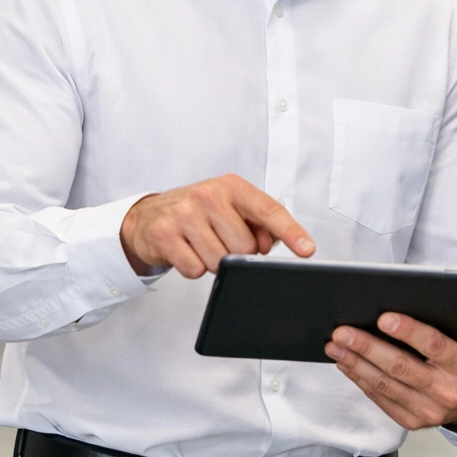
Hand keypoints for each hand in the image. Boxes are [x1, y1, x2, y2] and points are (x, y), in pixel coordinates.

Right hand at [119, 174, 314, 277]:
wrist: (150, 216)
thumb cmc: (199, 212)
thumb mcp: (230, 208)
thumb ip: (258, 224)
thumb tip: (272, 245)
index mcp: (231, 186)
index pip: (268, 209)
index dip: (291, 231)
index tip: (306, 250)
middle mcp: (208, 195)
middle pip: (244, 247)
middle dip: (238, 254)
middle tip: (222, 241)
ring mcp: (185, 214)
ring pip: (220, 261)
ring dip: (215, 262)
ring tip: (203, 244)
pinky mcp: (165, 235)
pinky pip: (196, 270)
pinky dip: (194, 267)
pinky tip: (187, 250)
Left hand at [325, 296, 456, 428]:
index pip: (434, 345)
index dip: (408, 331)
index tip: (382, 317)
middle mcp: (446, 391)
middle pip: (400, 367)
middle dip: (368, 347)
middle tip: (343, 331)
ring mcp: (427, 410)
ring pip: (385, 385)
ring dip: (356, 364)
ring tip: (335, 345)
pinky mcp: (411, 421)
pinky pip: (380, 399)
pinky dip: (360, 379)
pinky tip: (346, 363)